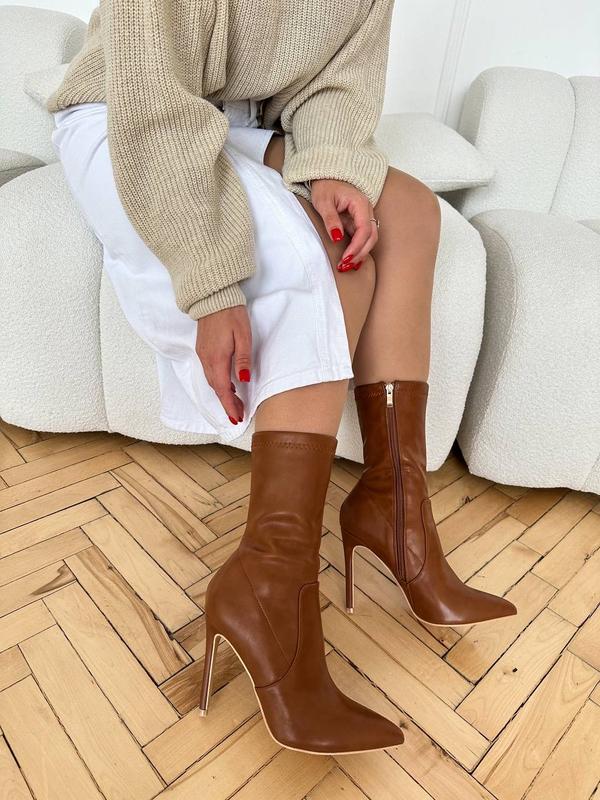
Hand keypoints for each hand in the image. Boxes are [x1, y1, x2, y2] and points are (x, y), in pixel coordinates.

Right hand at [195, 304, 251, 424]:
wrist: (213, 296)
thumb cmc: (231, 314)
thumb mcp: (243, 336)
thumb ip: (243, 360)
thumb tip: (244, 381)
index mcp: (217, 358)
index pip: (223, 390)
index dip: (230, 405)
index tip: (237, 417)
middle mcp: (206, 359)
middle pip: (216, 388)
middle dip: (227, 403)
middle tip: (239, 414)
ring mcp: (202, 354)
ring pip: (212, 381)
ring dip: (222, 394)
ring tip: (235, 402)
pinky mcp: (202, 349)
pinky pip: (209, 372)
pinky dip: (218, 382)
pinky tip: (228, 384)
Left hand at [310, 178, 377, 269]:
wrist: (326, 176)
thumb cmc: (325, 186)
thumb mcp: (323, 202)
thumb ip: (331, 220)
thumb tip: (337, 238)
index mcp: (360, 203)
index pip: (364, 229)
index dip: (356, 246)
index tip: (345, 258)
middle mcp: (366, 211)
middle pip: (371, 237)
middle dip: (359, 253)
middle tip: (344, 266)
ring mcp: (364, 216)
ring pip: (369, 239)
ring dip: (360, 254)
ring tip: (346, 266)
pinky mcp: (358, 222)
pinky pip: (363, 238)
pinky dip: (358, 250)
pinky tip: (351, 261)